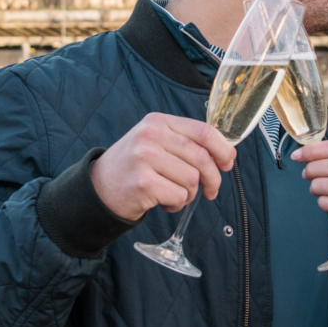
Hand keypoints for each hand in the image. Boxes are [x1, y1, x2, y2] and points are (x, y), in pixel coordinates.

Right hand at [90, 114, 236, 222]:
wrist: (99, 188)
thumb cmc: (133, 167)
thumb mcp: (154, 142)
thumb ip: (185, 142)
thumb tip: (226, 153)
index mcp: (158, 122)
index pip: (203, 131)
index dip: (222, 148)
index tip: (228, 162)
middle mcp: (151, 135)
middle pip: (201, 157)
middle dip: (213, 178)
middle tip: (211, 191)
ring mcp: (146, 158)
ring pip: (192, 179)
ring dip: (190, 194)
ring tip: (174, 195)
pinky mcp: (143, 183)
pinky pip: (179, 196)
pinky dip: (177, 204)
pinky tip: (164, 202)